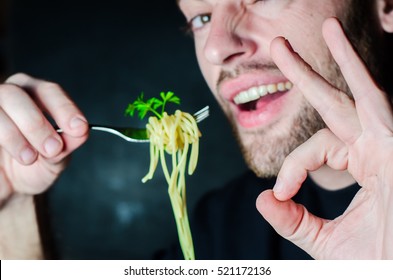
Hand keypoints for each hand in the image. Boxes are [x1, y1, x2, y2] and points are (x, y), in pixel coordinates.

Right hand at [0, 73, 88, 204]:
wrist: (8, 188)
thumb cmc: (32, 167)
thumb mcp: (55, 160)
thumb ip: (67, 144)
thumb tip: (81, 133)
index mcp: (34, 95)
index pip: (50, 91)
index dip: (64, 108)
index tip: (78, 128)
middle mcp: (8, 95)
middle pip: (17, 94)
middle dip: (37, 124)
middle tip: (52, 149)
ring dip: (15, 135)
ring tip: (29, 158)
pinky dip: (2, 139)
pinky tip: (10, 155)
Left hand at [256, 18, 392, 258]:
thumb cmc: (378, 264)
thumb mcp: (325, 242)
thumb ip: (293, 220)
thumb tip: (261, 198)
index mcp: (364, 164)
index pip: (318, 146)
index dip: (294, 165)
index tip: (281, 191)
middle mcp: (377, 147)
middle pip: (335, 102)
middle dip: (306, 73)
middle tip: (278, 45)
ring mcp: (390, 142)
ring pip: (358, 91)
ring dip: (341, 56)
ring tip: (324, 25)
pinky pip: (374, 100)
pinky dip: (356, 72)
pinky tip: (336, 40)